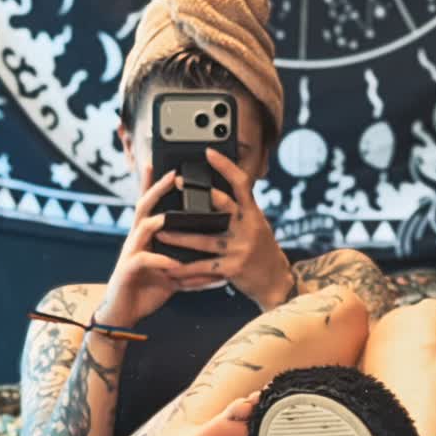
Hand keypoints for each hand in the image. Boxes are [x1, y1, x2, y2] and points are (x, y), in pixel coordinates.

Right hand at [95, 162, 195, 327]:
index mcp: (147, 238)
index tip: (169, 167)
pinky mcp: (128, 269)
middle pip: (145, 206)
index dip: (156, 185)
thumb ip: (189, 267)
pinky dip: (161, 260)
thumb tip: (216, 269)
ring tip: (172, 215)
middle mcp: (137, 240)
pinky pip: (145, 260)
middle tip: (173, 175)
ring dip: (159, 221)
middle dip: (157, 189)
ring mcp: (131, 252)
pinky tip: (173, 262)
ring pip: (142, 227)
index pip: (151, 206)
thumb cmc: (147, 292)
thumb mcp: (171, 276)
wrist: (123, 315)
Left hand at [162, 145, 293, 307]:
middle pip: (221, 205)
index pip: (241, 184)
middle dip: (197, 193)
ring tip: (159, 231)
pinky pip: (204, 268)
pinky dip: (186, 269)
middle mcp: (248, 228)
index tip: (209, 152)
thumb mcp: (257, 226)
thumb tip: (217, 194)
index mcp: (253, 214)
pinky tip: (171, 268)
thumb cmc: (262, 252)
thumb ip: (240, 212)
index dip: (226, 166)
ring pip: (204, 240)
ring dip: (179, 237)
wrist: (275, 282)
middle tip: (175, 182)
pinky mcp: (233, 269)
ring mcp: (240, 248)